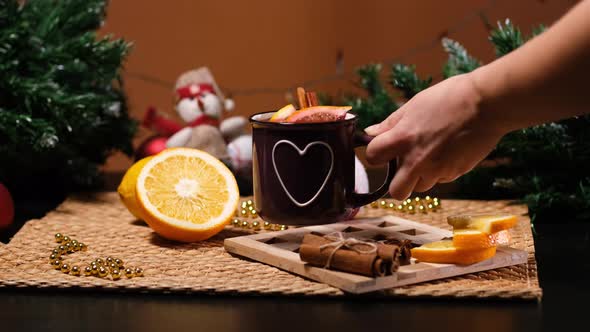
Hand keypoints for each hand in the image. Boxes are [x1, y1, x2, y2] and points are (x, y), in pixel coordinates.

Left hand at [365, 74, 505, 199]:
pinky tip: (449, 152)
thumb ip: (391, 123)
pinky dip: (441, 171)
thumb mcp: (414, 105)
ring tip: (431, 155)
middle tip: (403, 169)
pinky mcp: (457, 173)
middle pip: (396, 192)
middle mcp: (418, 160)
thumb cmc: (450, 98)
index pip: (373, 157)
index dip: (376, 154)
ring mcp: (438, 170)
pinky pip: (441, 179)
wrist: (488, 104)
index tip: (382, 150)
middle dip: (397, 183)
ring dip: (421, 176)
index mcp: (403, 139)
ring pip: (421, 186)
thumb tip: (370, 133)